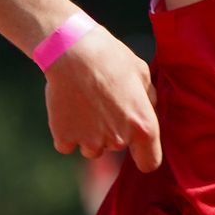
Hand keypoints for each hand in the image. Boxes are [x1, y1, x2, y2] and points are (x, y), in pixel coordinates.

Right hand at [44, 32, 162, 171]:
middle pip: (117, 148)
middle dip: (112, 131)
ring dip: (89, 134)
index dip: (144, 155)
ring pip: (92, 149)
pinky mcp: (64, 138)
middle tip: (103, 101)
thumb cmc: (111, 58)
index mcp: (143, 126)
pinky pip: (67, 144)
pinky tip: (68, 108)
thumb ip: (149, 99)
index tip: (137, 147)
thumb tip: (149, 110)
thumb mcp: (142, 73)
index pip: (150, 163)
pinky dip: (67, 132)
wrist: (73, 52)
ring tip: (84, 103)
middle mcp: (119, 140)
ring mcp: (90, 142)